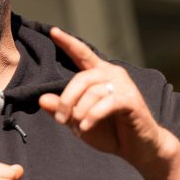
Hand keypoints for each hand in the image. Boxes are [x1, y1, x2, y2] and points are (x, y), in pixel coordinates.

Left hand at [39, 27, 169, 168]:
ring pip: (92, 92)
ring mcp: (124, 85)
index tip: (53, 31)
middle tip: (60, 118)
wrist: (137, 148)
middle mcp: (113, 74)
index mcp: (100, 75)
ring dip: (80, 111)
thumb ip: (62, 109)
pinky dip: (93, 116)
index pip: (82, 54)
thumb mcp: (79, 121)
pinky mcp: (131, 100)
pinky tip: (86, 127)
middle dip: (67, 99)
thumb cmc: (110, 132)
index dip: (68, 42)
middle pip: (82, 78)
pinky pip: (106, 103)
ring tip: (78, 126)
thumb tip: (41, 99)